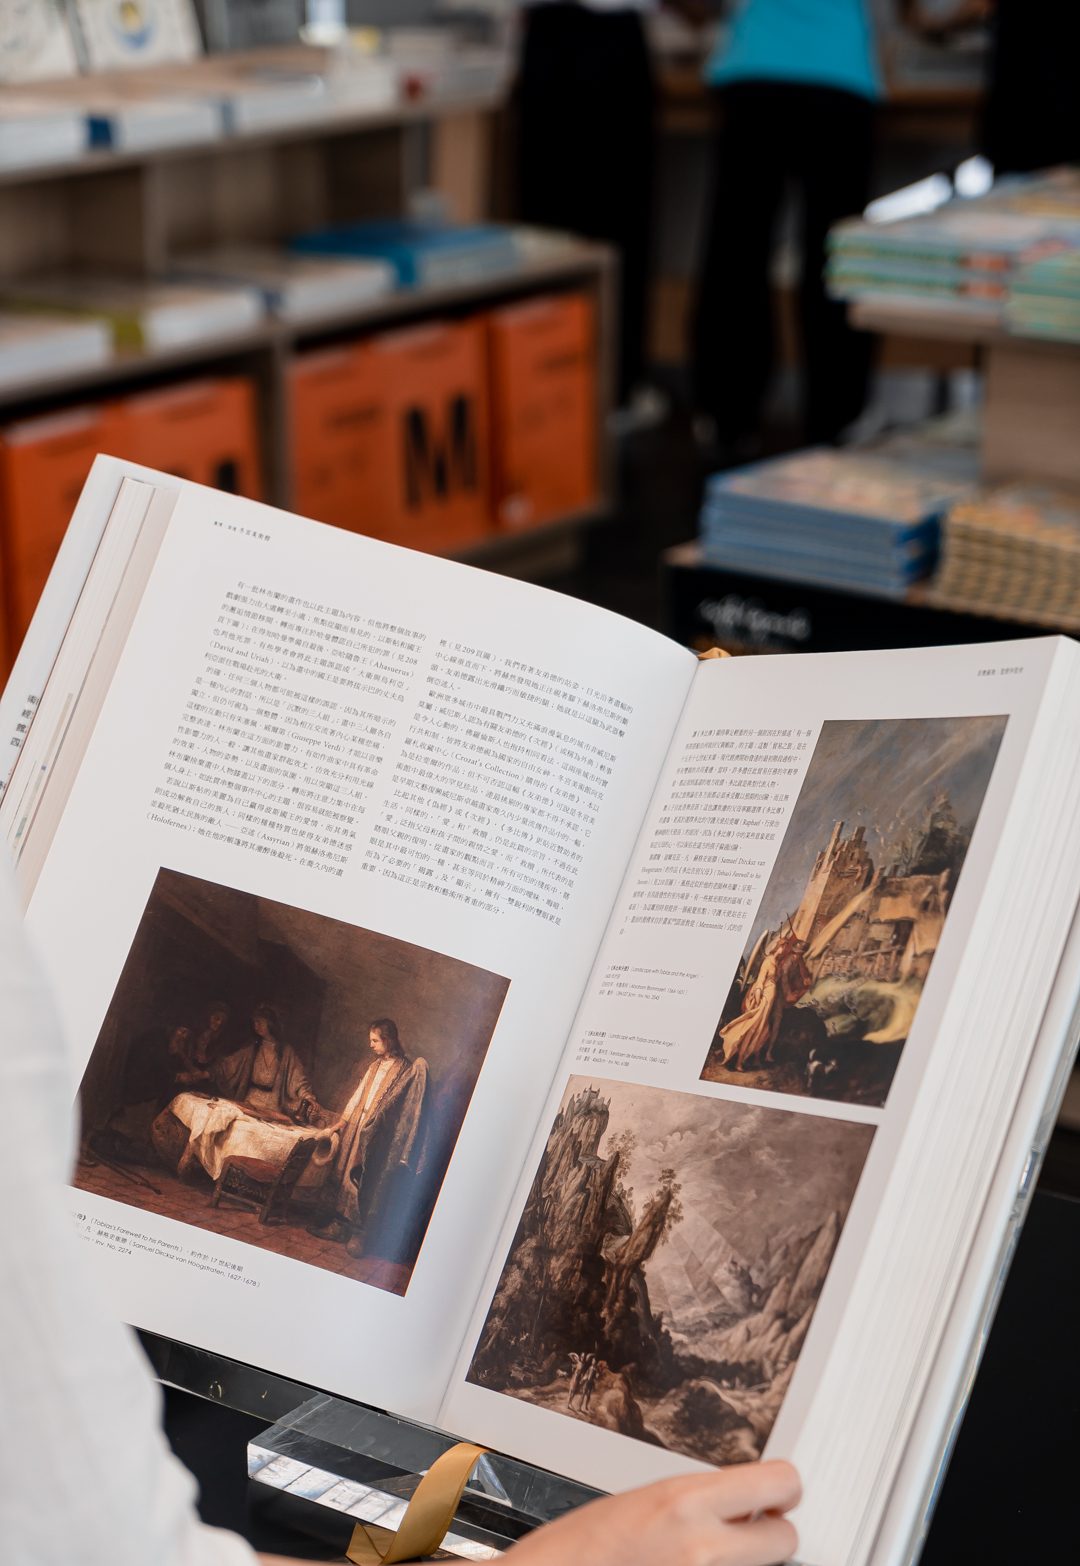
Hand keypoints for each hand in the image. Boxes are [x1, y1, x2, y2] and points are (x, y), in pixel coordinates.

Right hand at [504, 1461, 799, 1565]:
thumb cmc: (580, 1550)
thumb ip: (698, 1501)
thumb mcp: (643, 1502)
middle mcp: (704, 1548)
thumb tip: (745, 1502)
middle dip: (770, 1534)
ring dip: (745, 1563)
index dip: (783, 1488)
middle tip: (747, 1532)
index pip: (780, 1484)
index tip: (778, 1492)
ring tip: (705, 1557)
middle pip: (786, 1539)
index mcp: (686, 1502)